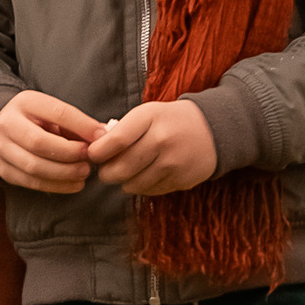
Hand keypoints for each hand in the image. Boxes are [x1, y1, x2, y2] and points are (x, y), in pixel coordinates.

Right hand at [0, 89, 104, 194]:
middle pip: (39, 142)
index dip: (81, 126)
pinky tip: (74, 184)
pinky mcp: (3, 169)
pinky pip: (31, 182)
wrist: (2, 129)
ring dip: (64, 173)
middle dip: (69, 154)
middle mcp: (8, 124)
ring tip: (84, 173)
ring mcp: (1, 148)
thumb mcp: (53, 113)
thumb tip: (104, 136)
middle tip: (90, 161)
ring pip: (34, 166)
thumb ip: (76, 123)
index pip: (56, 113)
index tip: (101, 137)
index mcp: (25, 103)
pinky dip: (56, 186)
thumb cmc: (37, 120)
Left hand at [85, 99, 218, 193]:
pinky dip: (140, 187)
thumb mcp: (148, 113)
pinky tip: (142, 177)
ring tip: (123, 174)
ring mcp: (173, 163)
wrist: (212, 129)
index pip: (115, 140)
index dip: (98, 152)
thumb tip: (94, 150)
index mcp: (150, 118)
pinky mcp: (181, 180)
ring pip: (134, 184)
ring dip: (122, 182)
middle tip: (104, 171)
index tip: (92, 155)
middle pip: (121, 168)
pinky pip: (150, 191)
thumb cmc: (171, 120)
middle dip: (106, 173)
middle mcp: (162, 140)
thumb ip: (122, 130)